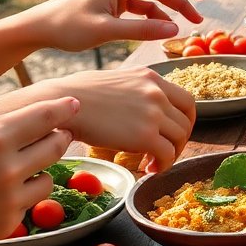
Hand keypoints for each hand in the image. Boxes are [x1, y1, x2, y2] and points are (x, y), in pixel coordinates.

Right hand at [0, 61, 76, 245]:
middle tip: (56, 133)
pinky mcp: (8, 224)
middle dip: (59, 136)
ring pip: (48, 178)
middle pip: (55, 146)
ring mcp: (11, 199)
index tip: (73, 103)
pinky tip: (2, 191)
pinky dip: (23, 195)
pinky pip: (29, 204)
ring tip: (24, 163)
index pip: (44, 117)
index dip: (62, 108)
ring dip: (42, 168)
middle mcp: (9, 168)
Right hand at [4, 68, 195, 172]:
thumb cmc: (77, 94)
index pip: (187, 100)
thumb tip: (141, 107)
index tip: (177, 133)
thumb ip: (136, 90)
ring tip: (154, 163)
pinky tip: (149, 169)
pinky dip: (163, 165)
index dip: (187, 120)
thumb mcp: (116, 81)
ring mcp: (152, 112)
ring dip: (171, 154)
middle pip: (186, 121)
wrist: (58, 103)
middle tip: (167, 152)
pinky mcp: (145, 134)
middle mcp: (156, 92)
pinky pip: (166, 154)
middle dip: (180, 140)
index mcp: (150, 77)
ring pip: (179, 138)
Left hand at [22, 0, 205, 50]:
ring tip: (183, 27)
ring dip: (167, 10)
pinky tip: (159, 29)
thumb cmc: (67, 27)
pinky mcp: (108, 2)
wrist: (37, 28)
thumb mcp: (107, 31)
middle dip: (180, 1)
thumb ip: (143, 30)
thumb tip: (176, 30)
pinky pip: (137, 6)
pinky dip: (150, 16)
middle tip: (197, 20)